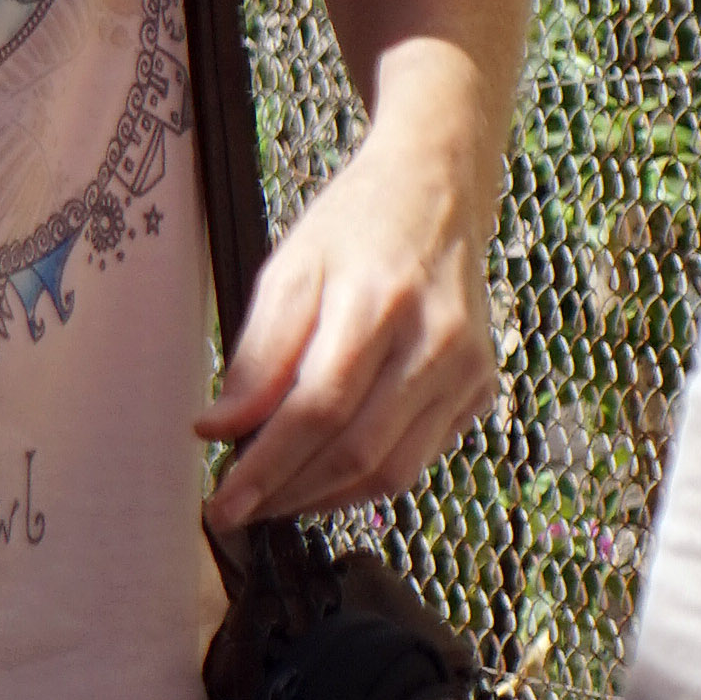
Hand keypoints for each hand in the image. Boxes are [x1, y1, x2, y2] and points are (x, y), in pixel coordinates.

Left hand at [199, 105, 495, 530]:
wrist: (439, 192)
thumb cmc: (358, 225)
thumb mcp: (290, 271)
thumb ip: (258, 356)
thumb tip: (219, 429)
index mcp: (378, 304)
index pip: (316, 411)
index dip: (266, 468)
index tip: (224, 501)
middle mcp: (435, 343)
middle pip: (356, 452)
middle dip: (289, 494)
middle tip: (241, 507)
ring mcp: (467, 371)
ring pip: (392, 472)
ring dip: (325, 499)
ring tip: (277, 497)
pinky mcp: (480, 389)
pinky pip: (419, 460)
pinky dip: (366, 481)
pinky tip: (326, 474)